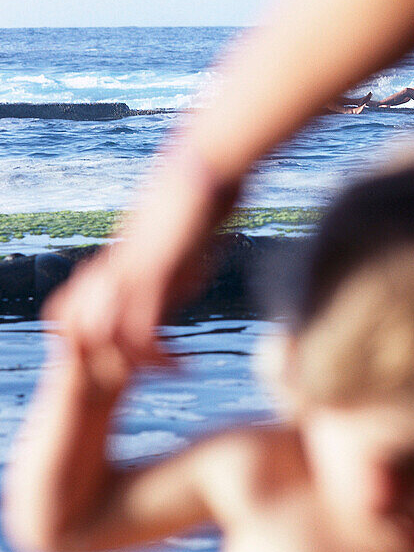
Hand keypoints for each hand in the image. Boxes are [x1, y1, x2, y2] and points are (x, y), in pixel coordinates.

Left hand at [44, 145, 239, 379]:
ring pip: (104, 337)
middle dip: (101, 364)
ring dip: (133, 367)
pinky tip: (184, 367)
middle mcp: (111, 270)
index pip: (71, 313)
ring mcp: (129, 272)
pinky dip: (160, 358)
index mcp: (111, 264)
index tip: (117, 368)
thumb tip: (174, 293)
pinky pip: (142, 331)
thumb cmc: (196, 202)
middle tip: (136, 383)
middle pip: (77, 330)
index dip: (84, 344)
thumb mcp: (176, 249)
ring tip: (163, 376)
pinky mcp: (154, 274)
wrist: (202, 169)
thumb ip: (168, 276)